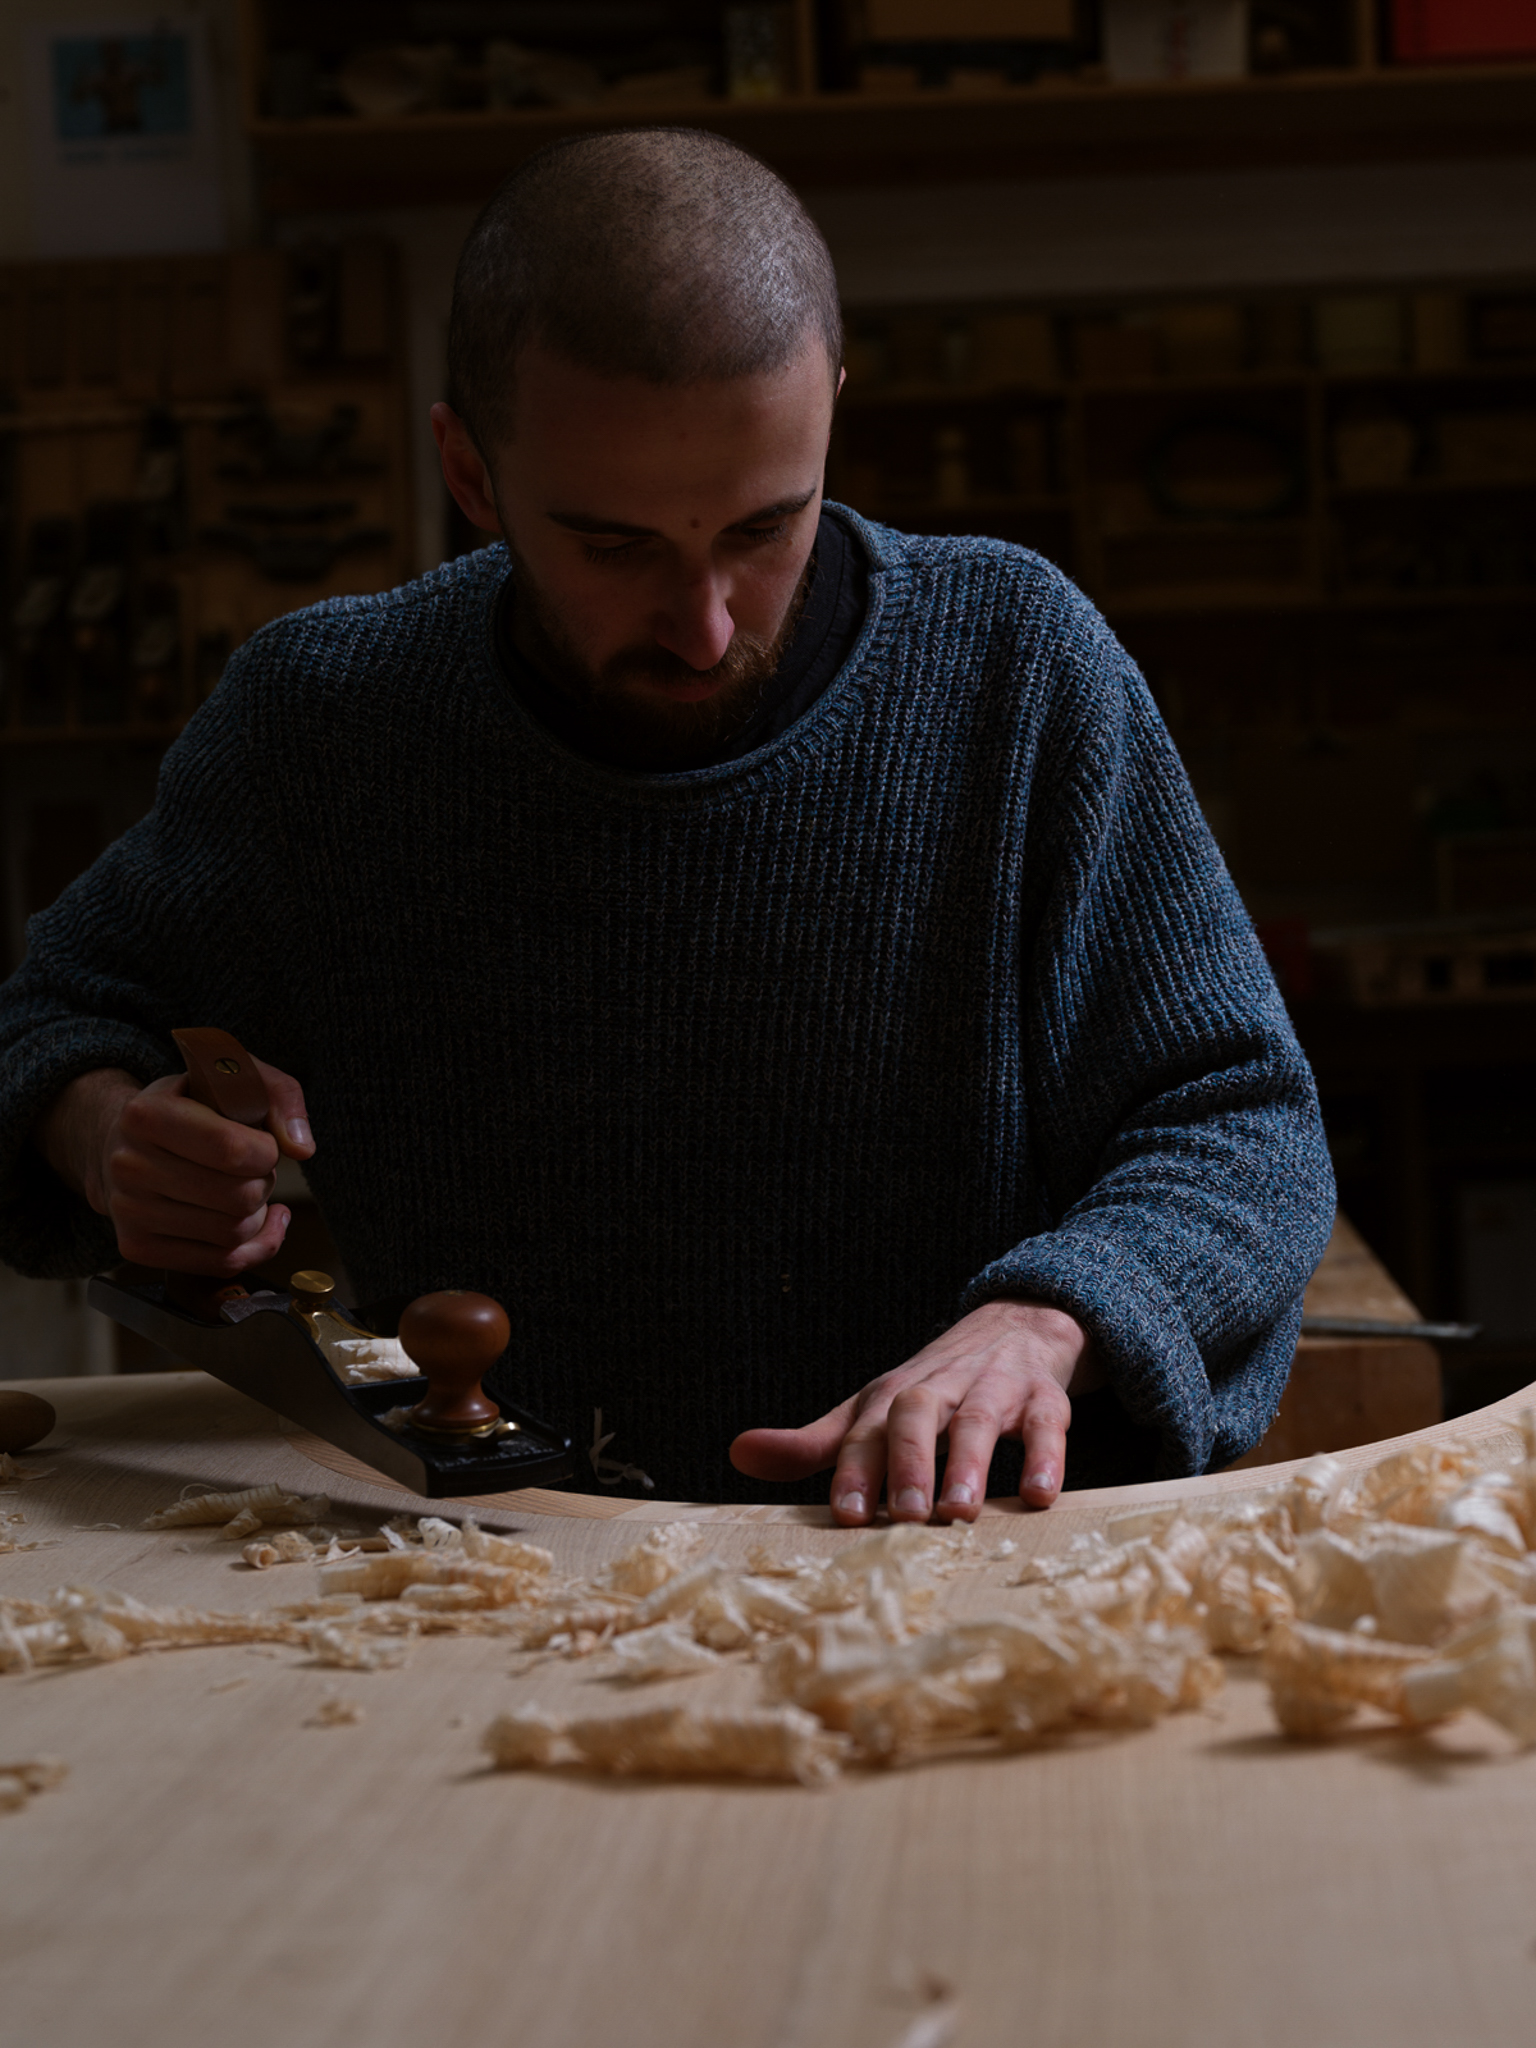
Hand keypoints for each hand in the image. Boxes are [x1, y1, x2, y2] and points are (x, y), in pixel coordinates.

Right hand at [36, 1059, 315, 1277]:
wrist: (127, 1139)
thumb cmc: (191, 1106)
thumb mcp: (234, 1077)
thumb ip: (280, 1096)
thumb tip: (302, 1149)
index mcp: (146, 1115)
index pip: (231, 1150)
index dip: (267, 1152)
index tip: (264, 1143)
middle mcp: (129, 1165)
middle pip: (238, 1198)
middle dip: (264, 1182)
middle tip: (254, 1167)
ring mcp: (129, 1211)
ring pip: (233, 1234)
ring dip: (257, 1213)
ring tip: (242, 1187)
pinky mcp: (137, 1247)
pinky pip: (220, 1263)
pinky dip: (254, 1246)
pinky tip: (256, 1221)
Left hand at [729, 1299, 1098, 1524]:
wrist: (1015, 1326)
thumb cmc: (931, 1389)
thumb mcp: (870, 1411)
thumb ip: (813, 1444)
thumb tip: (738, 1454)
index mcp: (891, 1397)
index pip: (865, 1431)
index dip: (853, 1471)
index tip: (845, 1515)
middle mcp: (939, 1388)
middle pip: (917, 1415)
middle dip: (909, 1464)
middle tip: (906, 1518)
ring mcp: (993, 1390)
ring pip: (979, 1420)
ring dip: (969, 1465)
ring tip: (960, 1513)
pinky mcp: (1044, 1397)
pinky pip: (1047, 1423)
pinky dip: (1045, 1457)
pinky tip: (1042, 1495)